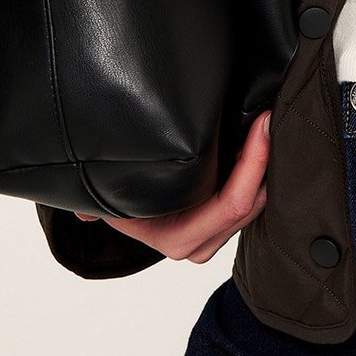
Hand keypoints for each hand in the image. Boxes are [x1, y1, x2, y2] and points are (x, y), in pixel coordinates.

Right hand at [72, 109, 271, 263]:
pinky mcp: (226, 219)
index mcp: (178, 239)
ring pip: (257, 202)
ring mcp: (217, 233)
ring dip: (267, 165)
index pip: (231, 206)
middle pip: (252, 204)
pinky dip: (261, 169)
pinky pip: (254, 196)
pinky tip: (265, 136)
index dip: (253, 165)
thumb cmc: (116, 199)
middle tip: (272, 113)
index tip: (261, 122)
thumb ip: (96, 204)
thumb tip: (82, 209)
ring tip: (271, 119)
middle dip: (267, 161)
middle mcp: (202, 242)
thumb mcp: (108, 199)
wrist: (120, 210)